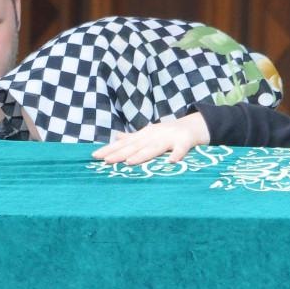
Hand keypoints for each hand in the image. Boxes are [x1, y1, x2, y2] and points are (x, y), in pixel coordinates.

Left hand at [91, 112, 209, 164]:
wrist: (194, 125)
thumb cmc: (168, 133)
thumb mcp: (149, 134)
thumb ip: (133, 137)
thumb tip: (116, 136)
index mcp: (144, 135)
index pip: (124, 144)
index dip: (110, 149)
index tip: (95, 156)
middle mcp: (154, 136)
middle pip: (135, 146)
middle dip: (120, 153)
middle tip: (106, 161)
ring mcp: (169, 138)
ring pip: (154, 148)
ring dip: (142, 155)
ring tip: (130, 162)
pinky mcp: (185, 141)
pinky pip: (181, 149)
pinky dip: (177, 154)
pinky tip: (172, 161)